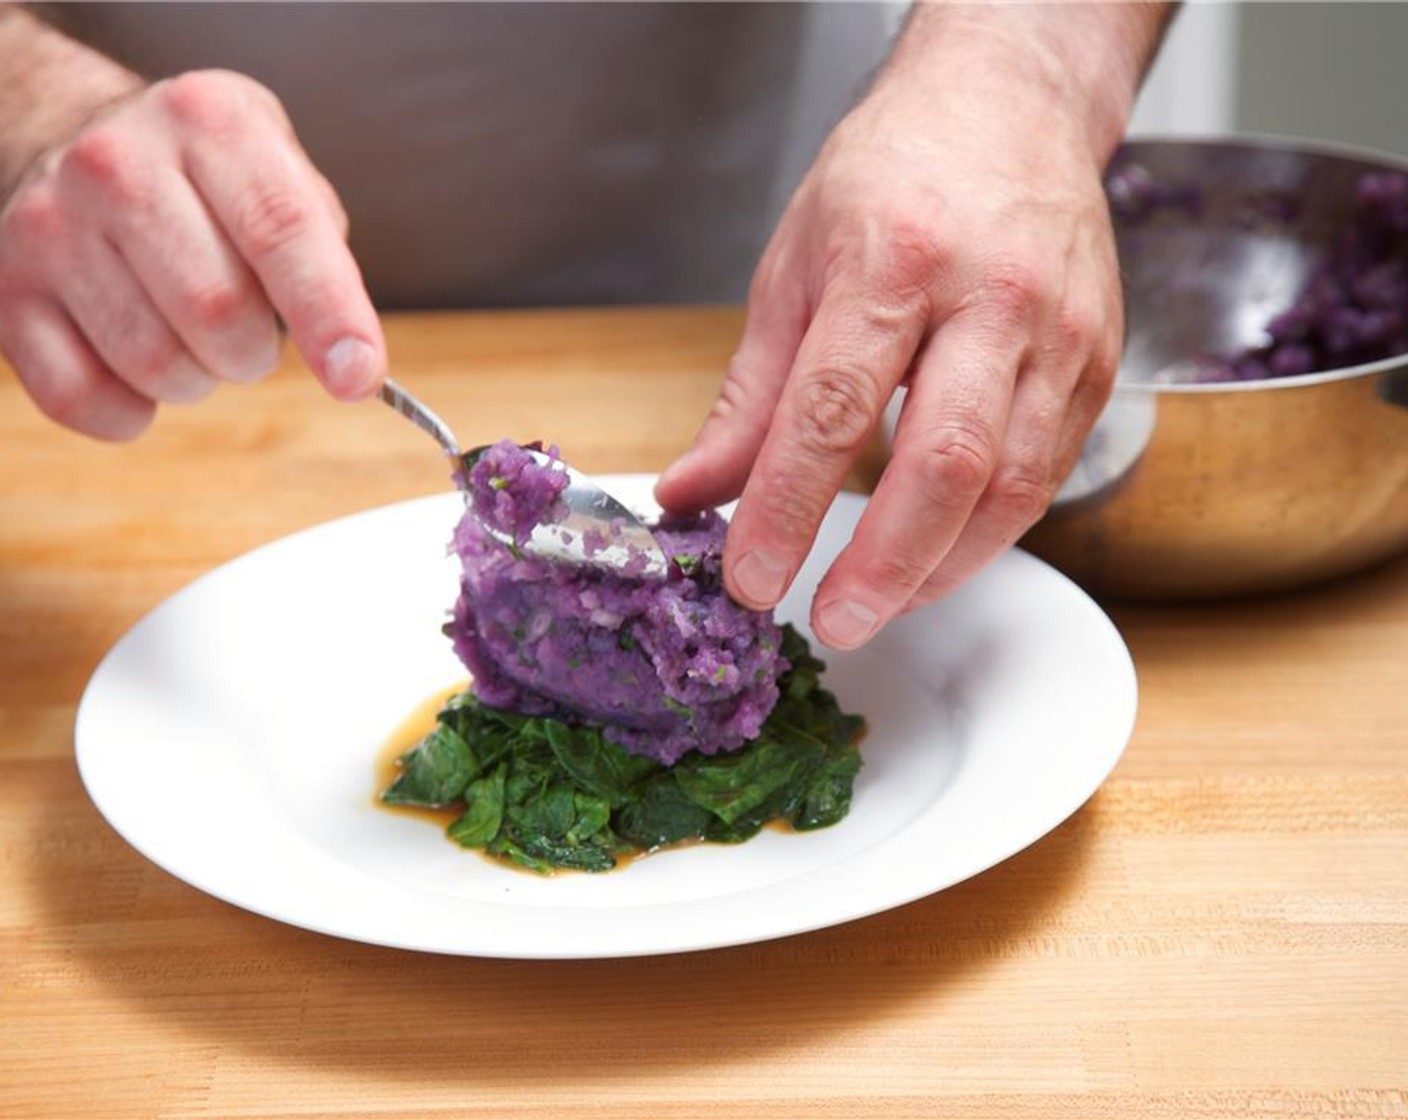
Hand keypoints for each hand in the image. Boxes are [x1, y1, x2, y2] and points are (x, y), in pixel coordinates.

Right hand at [0, 68, 384, 438]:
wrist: (73, 141)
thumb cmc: (204, 177)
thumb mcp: (276, 169)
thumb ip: (322, 252)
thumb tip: (348, 352)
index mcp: (210, 124)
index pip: (283, 232)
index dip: (330, 315)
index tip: (358, 375)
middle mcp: (119, 164)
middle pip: (218, 314)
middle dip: (254, 352)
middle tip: (245, 332)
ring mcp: (52, 227)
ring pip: (156, 365)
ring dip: (196, 378)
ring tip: (188, 333)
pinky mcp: (9, 291)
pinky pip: (84, 399)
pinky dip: (129, 412)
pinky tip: (138, 370)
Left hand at [656, 5, 1159, 648]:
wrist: (1014, 109)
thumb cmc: (894, 179)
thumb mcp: (794, 269)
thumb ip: (749, 397)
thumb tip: (692, 494)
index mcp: (893, 261)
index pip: (831, 411)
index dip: (787, 509)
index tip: (751, 578)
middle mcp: (990, 297)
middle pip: (944, 463)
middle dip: (884, 565)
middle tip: (832, 620)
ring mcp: (1060, 334)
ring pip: (1011, 487)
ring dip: (940, 568)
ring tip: (879, 603)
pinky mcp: (1098, 366)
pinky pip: (1047, 476)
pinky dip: (988, 533)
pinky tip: (938, 556)